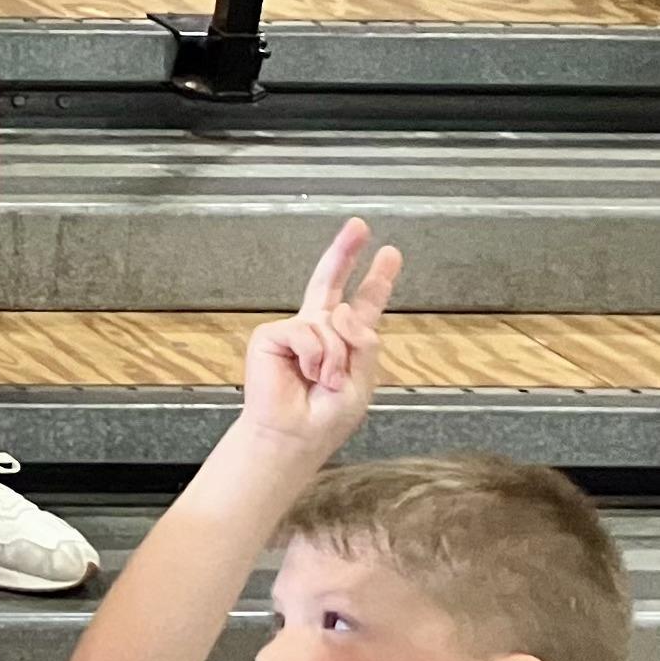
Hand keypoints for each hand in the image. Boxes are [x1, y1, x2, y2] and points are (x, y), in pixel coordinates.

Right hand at [234, 219, 399, 460]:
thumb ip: (363, 343)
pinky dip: (314, 356)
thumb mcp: (363, 381)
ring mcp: (296, 331)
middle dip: (346, 252)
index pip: (363, 305)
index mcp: (346, 342)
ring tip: (323, 381)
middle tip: (359, 225)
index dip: (377, 279)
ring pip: (331, 324)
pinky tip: (306, 373)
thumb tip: (339, 310)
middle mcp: (320, 330)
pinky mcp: (272, 335)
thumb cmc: (326, 416)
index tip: (388, 253)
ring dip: (335, 358)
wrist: (294, 435)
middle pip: (332, 283)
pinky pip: (306, 333)